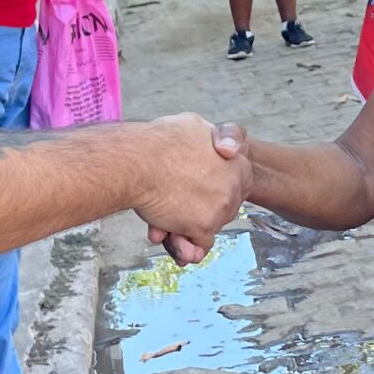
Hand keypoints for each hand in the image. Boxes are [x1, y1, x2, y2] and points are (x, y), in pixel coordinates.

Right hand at [132, 117, 247, 260]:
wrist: (135, 161)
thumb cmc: (158, 142)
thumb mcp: (195, 126)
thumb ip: (215, 139)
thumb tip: (227, 149)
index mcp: (238, 163)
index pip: (235, 188)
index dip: (212, 192)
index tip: (192, 190)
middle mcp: (235, 185)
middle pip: (221, 209)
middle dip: (197, 213)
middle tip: (171, 208)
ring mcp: (221, 206)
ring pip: (208, 228)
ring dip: (184, 229)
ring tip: (162, 226)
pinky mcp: (204, 226)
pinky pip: (199, 245)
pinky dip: (184, 247)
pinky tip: (163, 237)